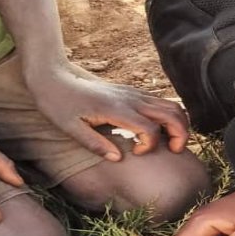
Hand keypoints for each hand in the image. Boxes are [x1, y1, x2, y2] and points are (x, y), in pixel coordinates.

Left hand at [27, 63, 189, 161]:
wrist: (53, 76)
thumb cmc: (58, 103)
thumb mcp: (69, 129)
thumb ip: (95, 144)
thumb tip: (118, 159)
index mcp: (116, 109)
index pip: (150, 128)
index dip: (150, 145)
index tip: (136, 153)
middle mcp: (131, 99)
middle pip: (172, 114)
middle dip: (181, 135)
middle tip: (173, 152)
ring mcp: (134, 93)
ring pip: (172, 105)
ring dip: (180, 125)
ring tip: (172, 143)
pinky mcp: (133, 92)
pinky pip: (163, 102)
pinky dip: (171, 117)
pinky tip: (160, 131)